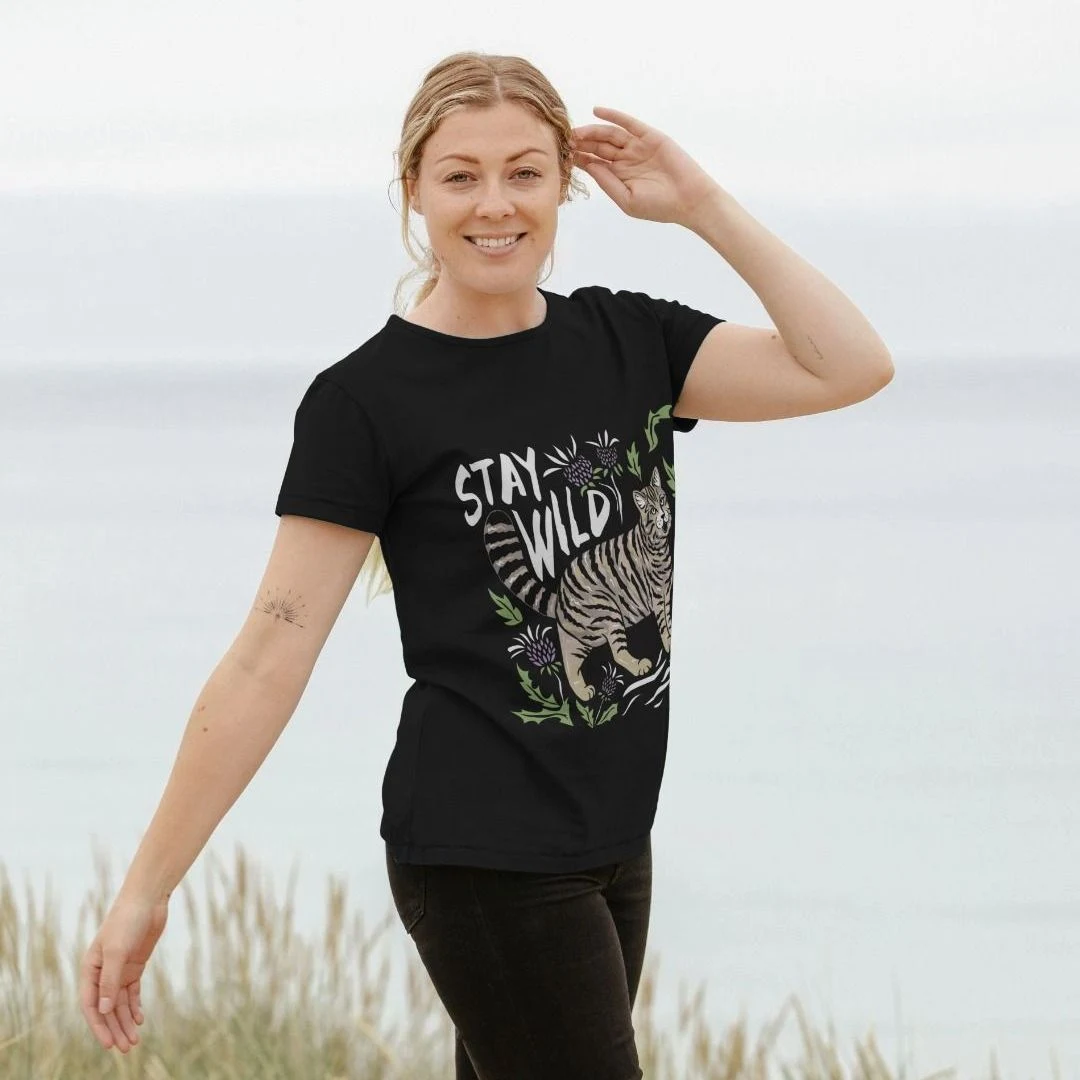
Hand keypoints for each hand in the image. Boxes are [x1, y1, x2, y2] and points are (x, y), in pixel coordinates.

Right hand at [79, 893, 168, 1052]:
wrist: (148, 900)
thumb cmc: (127, 921)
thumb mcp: (117, 951)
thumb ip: (111, 981)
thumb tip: (105, 1011)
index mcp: (90, 969)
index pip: (91, 1005)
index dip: (99, 1026)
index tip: (108, 1043)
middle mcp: (102, 972)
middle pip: (106, 1008)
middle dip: (114, 1028)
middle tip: (125, 1048)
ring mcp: (119, 969)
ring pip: (120, 1003)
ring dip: (125, 1021)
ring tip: (133, 1041)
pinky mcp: (135, 965)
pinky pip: (132, 992)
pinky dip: (134, 1006)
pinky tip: (139, 1019)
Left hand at [570, 106, 721, 226]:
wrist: (689, 199)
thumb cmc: (659, 206)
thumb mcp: (626, 199)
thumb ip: (607, 182)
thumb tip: (588, 165)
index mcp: (619, 177)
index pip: (594, 163)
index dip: (580, 158)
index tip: (564, 156)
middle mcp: (626, 160)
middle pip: (599, 147)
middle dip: (582, 143)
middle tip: (565, 140)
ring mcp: (638, 147)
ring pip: (610, 135)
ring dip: (592, 131)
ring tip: (576, 131)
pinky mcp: (650, 137)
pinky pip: (628, 123)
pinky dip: (613, 116)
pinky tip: (597, 111)